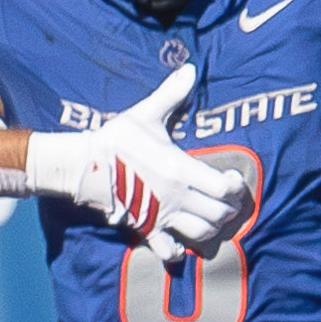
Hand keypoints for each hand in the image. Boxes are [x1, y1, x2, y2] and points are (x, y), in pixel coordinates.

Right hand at [26, 66, 251, 261]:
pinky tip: (181, 242)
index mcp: (180, 169)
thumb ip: (171, 94)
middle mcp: (176, 197)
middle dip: (229, 209)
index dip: (236, 187)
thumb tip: (189, 69)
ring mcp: (162, 216)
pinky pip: (170, 251)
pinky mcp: (146, 229)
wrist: (84, 165)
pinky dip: (180, 251)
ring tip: (209, 217)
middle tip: (225, 199)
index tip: (233, 179)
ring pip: (202, 234)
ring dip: (211, 229)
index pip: (224, 188)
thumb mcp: (145, 114)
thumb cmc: (116, 140)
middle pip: (220, 214)